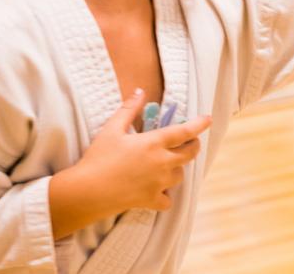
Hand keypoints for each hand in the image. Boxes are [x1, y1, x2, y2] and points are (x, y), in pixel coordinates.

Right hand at [74, 89, 210, 212]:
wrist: (85, 192)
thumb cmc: (98, 158)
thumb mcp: (111, 129)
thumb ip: (129, 109)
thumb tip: (140, 91)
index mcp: (154, 143)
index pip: (185, 131)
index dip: (199, 124)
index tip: (208, 119)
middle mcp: (162, 163)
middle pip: (190, 154)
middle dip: (193, 146)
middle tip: (190, 142)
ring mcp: (158, 183)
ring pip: (180, 175)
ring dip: (177, 169)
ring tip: (168, 165)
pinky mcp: (151, 200)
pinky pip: (168, 200)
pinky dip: (166, 196)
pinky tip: (158, 191)